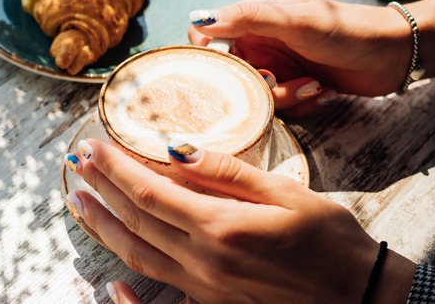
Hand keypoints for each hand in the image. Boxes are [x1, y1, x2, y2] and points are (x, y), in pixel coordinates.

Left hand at [66, 139, 415, 302]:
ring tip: (79, 204)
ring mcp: (204, 288)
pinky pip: (160, 300)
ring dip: (103, 228)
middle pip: (136, 221)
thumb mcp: (286, 193)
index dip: (116, 168)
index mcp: (221, 227)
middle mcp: (204, 261)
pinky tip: (112, 286)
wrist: (359, 295)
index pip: (151, 192)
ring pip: (137, 257)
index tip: (93, 146)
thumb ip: (228, 172)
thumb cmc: (330, 240)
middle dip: (101, 190)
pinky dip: (130, 295)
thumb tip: (178, 150)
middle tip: (76, 165)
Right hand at [188, 0, 434, 114]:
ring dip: (287, 97)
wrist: (394, 54)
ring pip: (257, 96)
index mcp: (254, 18)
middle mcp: (261, 42)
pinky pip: (281, 107)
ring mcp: (279, 65)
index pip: (208, 35)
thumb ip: (247, 18)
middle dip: (257, 86)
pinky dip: (301, 103)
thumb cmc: (346, 28)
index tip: (221, 73)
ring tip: (314, 84)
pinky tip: (323, 92)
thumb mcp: (295, 20)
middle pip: (232, 75)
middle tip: (279, 82)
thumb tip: (198, 20)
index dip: (207, 56)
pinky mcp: (296, 86)